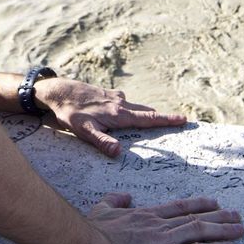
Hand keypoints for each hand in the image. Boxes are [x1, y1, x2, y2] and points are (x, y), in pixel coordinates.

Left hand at [33, 78, 186, 157]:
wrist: (59, 91)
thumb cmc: (71, 113)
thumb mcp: (84, 131)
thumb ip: (102, 142)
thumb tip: (119, 153)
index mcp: (119, 114)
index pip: (148, 119)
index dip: (166, 120)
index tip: (184, 119)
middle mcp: (121, 103)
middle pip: (146, 112)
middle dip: (161, 118)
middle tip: (176, 123)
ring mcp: (115, 97)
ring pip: (136, 107)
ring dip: (145, 115)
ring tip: (153, 123)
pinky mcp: (108, 94)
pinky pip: (124, 104)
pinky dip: (130, 111)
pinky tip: (124, 116)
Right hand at [76, 193, 243, 243]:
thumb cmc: (93, 230)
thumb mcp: (102, 208)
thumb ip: (115, 200)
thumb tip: (125, 196)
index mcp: (146, 214)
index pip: (179, 207)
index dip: (199, 204)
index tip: (214, 203)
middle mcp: (160, 224)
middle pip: (196, 217)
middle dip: (219, 216)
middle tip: (236, 215)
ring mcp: (165, 241)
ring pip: (201, 231)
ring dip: (224, 230)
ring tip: (240, 229)